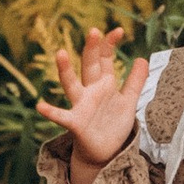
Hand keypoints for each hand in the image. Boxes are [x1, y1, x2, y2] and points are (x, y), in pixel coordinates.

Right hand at [36, 24, 141, 183]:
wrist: (104, 152)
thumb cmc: (112, 125)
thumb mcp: (128, 101)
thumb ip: (135, 81)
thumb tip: (142, 59)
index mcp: (103, 84)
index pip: (105, 59)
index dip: (110, 44)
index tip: (119, 30)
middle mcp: (90, 91)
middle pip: (90, 66)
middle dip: (92, 49)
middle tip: (94, 31)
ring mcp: (81, 106)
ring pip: (71, 85)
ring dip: (65, 70)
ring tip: (60, 53)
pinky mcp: (76, 123)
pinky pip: (62, 117)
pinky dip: (51, 112)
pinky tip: (40, 106)